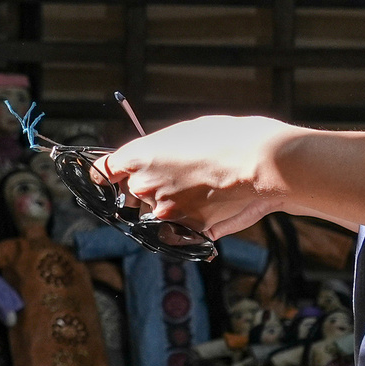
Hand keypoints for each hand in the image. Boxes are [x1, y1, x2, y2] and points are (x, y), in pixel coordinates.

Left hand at [98, 113, 304, 238]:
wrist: (261, 161)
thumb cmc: (226, 139)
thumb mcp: (183, 135)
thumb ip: (158, 153)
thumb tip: (149, 165)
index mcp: (138, 157)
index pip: (103, 172)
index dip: (105, 176)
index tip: (108, 179)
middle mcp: (143, 186)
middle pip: (132, 194)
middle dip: (148, 188)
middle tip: (179, 177)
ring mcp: (163, 212)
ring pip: (155, 212)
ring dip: (171, 205)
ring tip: (203, 187)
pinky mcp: (185, 230)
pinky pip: (178, 231)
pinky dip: (189, 223)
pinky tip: (210, 205)